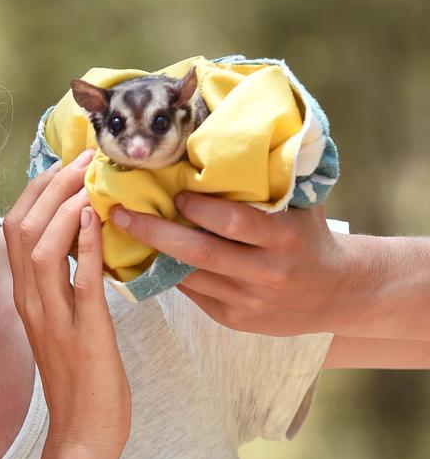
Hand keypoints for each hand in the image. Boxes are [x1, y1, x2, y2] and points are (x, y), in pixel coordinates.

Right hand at [3, 148, 131, 453]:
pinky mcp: (84, 335)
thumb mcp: (64, 323)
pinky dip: (87, 246)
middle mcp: (32, 303)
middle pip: (21, 230)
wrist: (83, 435)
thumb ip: (65, 284)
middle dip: (49, 186)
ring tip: (88, 179)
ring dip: (63, 207)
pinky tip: (98, 218)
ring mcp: (54, 319)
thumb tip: (83, 242)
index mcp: (27, 298)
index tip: (65, 164)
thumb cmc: (81, 381)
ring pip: (40, 249)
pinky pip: (80, 282)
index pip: (15, 229)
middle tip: (82, 158)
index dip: (37, 191)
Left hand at [110, 191, 349, 335]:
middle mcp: (266, 273)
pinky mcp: (234, 320)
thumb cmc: (309, 236)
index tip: (175, 192)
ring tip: (124, 231)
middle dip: (153, 232)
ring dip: (152, 254)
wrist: (339, 293)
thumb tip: (227, 138)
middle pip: (199, 252)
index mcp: (284, 238)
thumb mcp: (301, 206)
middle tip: (120, 212)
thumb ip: (269, 182)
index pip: (234, 222)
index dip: (200, 208)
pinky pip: (192, 294)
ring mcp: (248, 301)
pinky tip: (146, 257)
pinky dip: (168, 274)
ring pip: (189, 276)